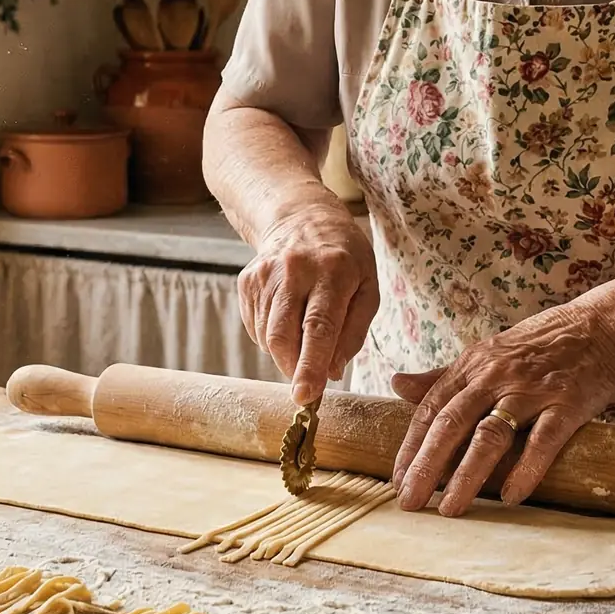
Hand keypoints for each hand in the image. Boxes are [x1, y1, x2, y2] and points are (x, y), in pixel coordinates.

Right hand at [239, 204, 378, 405]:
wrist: (302, 218)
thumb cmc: (345, 260)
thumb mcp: (367, 289)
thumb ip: (353, 333)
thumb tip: (330, 372)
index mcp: (333, 271)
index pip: (319, 326)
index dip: (310, 365)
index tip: (305, 396)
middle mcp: (294, 270)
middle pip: (283, 335)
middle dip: (293, 368)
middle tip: (307, 384)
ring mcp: (265, 274)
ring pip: (267, 336)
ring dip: (286, 353)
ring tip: (304, 336)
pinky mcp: (246, 281)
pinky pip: (256, 328)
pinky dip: (272, 338)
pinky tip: (288, 320)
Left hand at [388, 302, 614, 516]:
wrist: (600, 328)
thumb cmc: (538, 346)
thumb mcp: (484, 354)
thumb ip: (441, 375)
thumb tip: (395, 384)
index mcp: (471, 367)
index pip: (431, 409)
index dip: (411, 446)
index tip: (396, 480)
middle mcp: (495, 378)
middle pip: (452, 424)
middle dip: (427, 465)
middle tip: (411, 501)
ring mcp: (531, 391)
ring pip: (491, 435)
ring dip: (468, 475)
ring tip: (451, 508)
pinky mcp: (566, 404)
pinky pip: (543, 441)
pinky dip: (526, 469)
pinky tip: (510, 496)